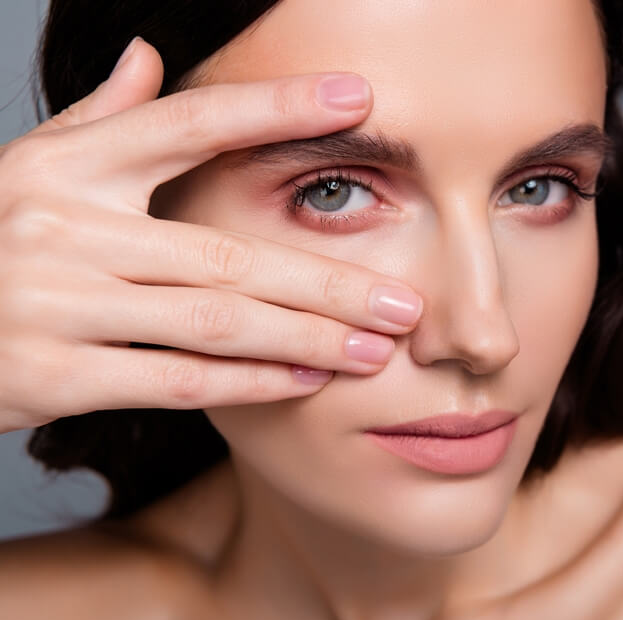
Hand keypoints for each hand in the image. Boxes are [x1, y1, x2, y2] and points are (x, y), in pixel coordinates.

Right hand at [0, 38, 422, 433]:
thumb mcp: (31, 169)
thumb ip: (99, 119)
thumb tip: (151, 56)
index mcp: (69, 166)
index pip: (190, 124)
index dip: (276, 107)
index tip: (358, 97)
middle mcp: (65, 225)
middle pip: (230, 251)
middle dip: (329, 282)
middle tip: (407, 303)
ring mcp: (58, 301)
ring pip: (215, 319)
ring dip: (307, 338)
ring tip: (377, 349)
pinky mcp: (51, 374)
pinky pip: (175, 378)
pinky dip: (248, 382)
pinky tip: (305, 380)